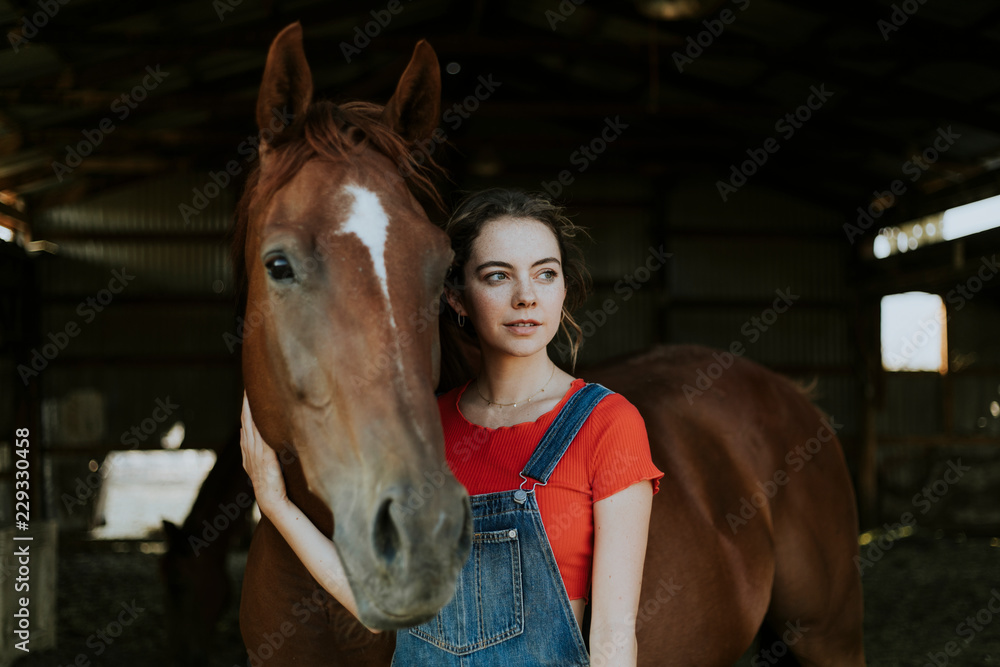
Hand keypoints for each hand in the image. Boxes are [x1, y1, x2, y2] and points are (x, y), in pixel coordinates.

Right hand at [240, 391, 287, 515]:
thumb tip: (273, 434)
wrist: (273, 502)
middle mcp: (249, 449)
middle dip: (247, 402)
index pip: (247, 422)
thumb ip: (268, 449)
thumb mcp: (268, 464)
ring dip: (250, 408)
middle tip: (248, 383)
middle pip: (246, 419)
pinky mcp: (264, 457)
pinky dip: (259, 422)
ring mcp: (255, 453)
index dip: (246, 406)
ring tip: (250, 391)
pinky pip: (261, 435)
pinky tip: (261, 411)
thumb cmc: (275, 484)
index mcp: (249, 449)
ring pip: (251, 424)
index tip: (248, 390)